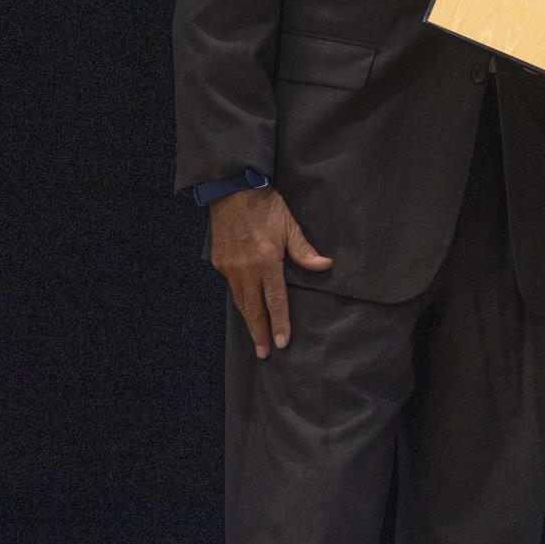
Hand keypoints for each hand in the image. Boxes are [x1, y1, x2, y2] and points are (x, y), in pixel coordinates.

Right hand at [207, 186, 331, 358]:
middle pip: (253, 309)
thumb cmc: (265, 206)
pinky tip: (244, 307)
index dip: (279, 323)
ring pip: (240, 301)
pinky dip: (238, 299)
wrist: (232, 189)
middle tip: (264, 354)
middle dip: (259, 333)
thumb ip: (304, 251)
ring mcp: (230, 267)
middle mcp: (246, 270)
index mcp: (267, 262)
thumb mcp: (289, 226)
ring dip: (248, 321)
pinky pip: (231, 287)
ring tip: (255, 337)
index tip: (281, 343)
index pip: (275, 301)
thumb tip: (324, 266)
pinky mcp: (220, 262)